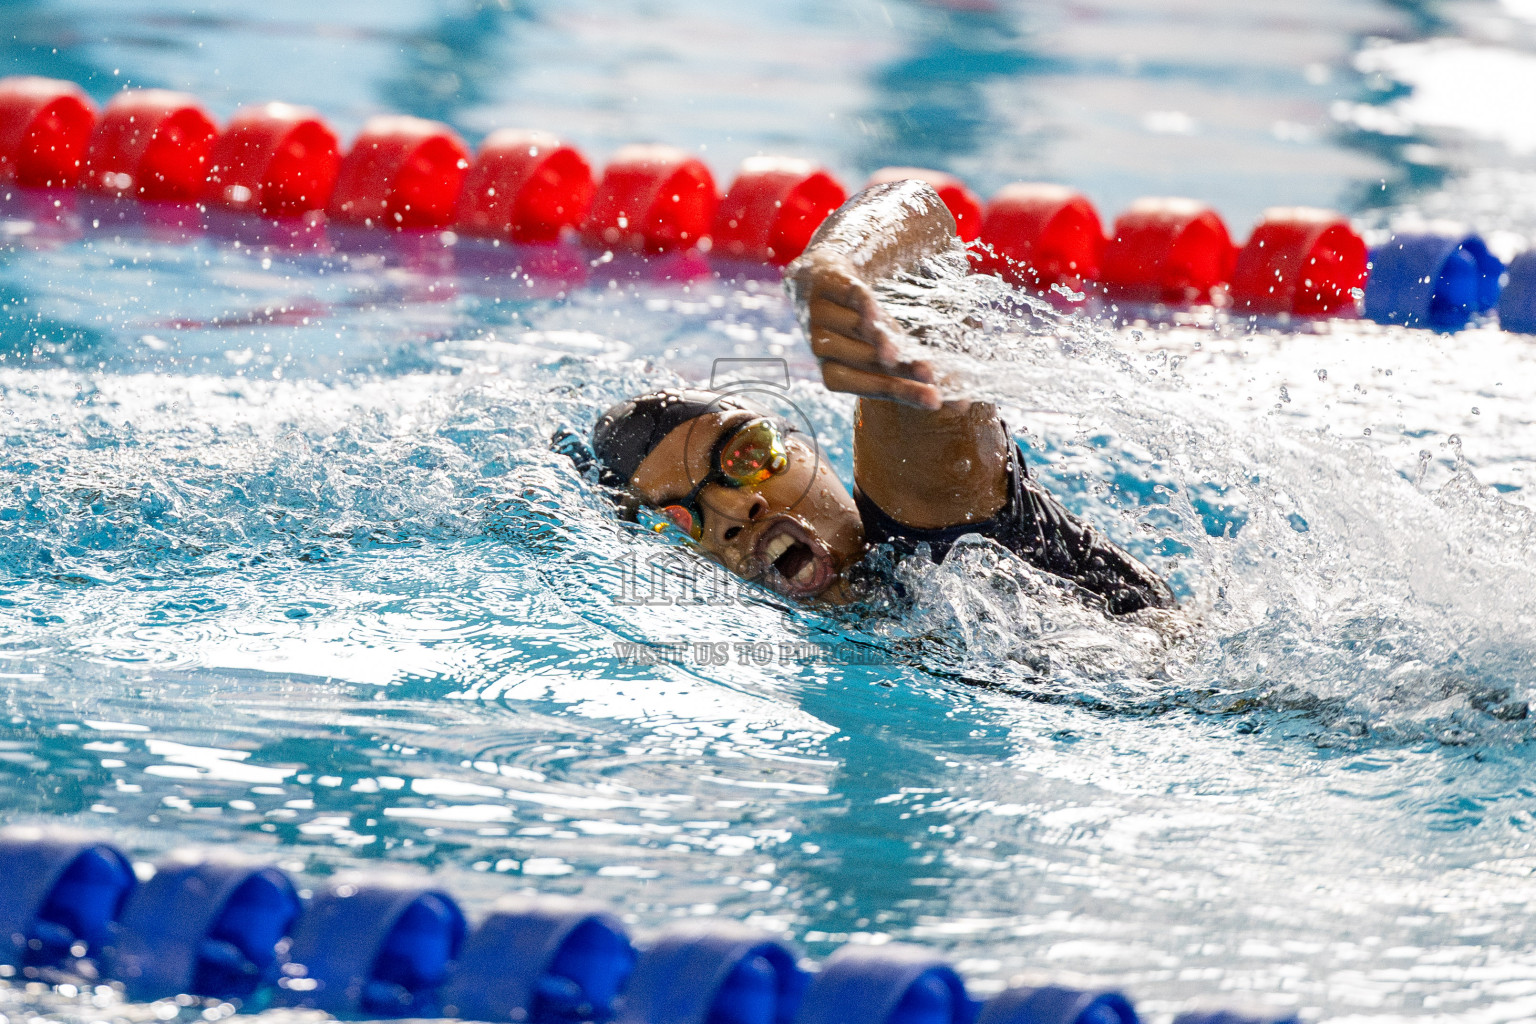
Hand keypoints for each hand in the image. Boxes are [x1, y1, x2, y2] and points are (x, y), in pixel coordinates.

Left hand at [791, 252, 943, 409]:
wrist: (820, 278)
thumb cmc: (858, 328)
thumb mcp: (885, 354)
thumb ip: (916, 376)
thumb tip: (964, 407)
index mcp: (834, 371)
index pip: (870, 387)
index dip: (902, 393)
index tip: (935, 400)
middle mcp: (823, 347)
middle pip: (865, 360)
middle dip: (898, 368)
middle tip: (930, 374)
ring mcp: (820, 315)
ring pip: (854, 329)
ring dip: (878, 338)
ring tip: (900, 350)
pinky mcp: (826, 284)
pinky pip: (845, 296)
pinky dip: (860, 304)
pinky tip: (875, 311)